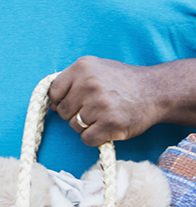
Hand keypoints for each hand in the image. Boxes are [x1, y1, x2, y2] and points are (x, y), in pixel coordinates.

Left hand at [48, 57, 162, 145]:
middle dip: (73, 114)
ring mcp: (100, 105)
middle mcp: (89, 84)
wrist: (154, 91)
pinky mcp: (110, 124)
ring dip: (85, 126)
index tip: (71, 103)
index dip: (59, 101)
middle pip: (63, 111)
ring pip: (74, 126)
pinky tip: (105, 128)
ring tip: (102, 117)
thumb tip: (51, 101)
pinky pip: (87, 139)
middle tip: (91, 110)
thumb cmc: (121, 81)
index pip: (53, 92)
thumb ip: (72, 79)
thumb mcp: (94, 68)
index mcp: (81, 68)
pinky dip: (94, 138)